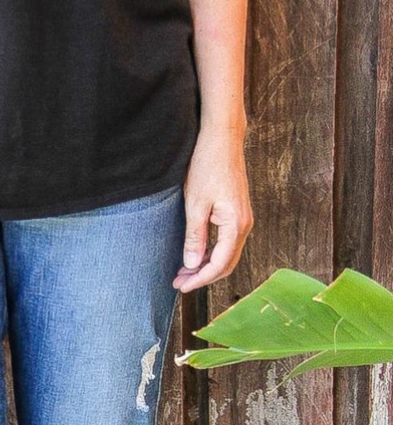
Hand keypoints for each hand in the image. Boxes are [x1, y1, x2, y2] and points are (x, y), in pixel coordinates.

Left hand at [172, 123, 253, 292]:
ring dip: (205, 266)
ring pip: (226, 254)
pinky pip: (226, 242)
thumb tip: (192, 265)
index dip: (200, 278)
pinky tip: (194, 255)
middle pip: (226, 264)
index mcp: (236, 224)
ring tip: (183, 272)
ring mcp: (242, 219)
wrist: (222, 138)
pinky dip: (210, 253)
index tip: (181, 285)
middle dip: (202, 276)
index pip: (219, 264)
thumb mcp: (195, 204)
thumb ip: (195, 237)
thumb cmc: (208, 166)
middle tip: (179, 283)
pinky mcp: (236, 213)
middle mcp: (244, 224)